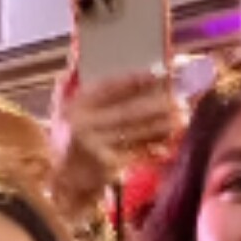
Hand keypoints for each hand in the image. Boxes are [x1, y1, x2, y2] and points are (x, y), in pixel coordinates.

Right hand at [49, 68, 176, 220]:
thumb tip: (77, 54)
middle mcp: (83, 127)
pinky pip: (137, 155)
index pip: (109, 87)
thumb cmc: (65, 145)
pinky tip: (168, 145)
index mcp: (74, 108)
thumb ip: (68, 86)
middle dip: (157, 104)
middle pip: (128, 111)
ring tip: (181, 118)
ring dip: (163, 126)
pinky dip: (154, 150)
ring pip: (137, 133)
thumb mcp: (61, 113)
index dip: (136, 80)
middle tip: (179, 99)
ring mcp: (96, 149)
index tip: (158, 73)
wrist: (59, 186)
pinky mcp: (108, 168)